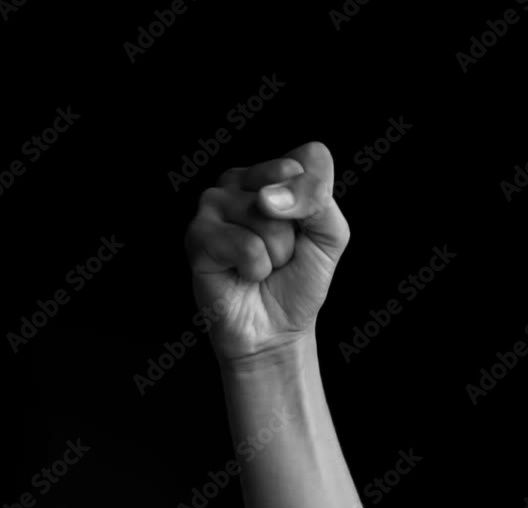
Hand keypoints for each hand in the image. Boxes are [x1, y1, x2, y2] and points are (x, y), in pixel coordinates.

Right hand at [184, 141, 350, 361]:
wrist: (276, 329)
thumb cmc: (299, 279)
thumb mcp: (330, 235)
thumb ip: (318, 201)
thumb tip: (266, 197)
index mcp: (271, 172)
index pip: (310, 158)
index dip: (318, 200)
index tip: (306, 229)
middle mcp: (238, 180)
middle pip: (287, 185)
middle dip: (296, 231)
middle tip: (280, 252)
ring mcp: (212, 204)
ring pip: (265, 216)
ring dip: (275, 254)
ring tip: (261, 265)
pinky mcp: (197, 235)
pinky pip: (245, 245)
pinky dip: (255, 269)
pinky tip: (242, 274)